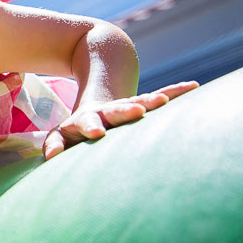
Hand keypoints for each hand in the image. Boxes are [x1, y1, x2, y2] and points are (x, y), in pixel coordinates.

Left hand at [43, 81, 198, 159]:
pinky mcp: (142, 106)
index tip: (90, 136)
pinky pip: (160, 97)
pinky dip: (174, 93)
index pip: (81, 125)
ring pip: (138, 102)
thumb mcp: (62, 136)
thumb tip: (50, 156)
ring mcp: (125, 108)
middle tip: (134, 112)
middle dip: (123, 111)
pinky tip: (192, 87)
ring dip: (150, 101)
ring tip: (163, 102)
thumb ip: (55, 145)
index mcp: (83, 122)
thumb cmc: (76, 131)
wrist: (96, 105)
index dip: (84, 129)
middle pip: (112, 111)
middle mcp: (104, 112)